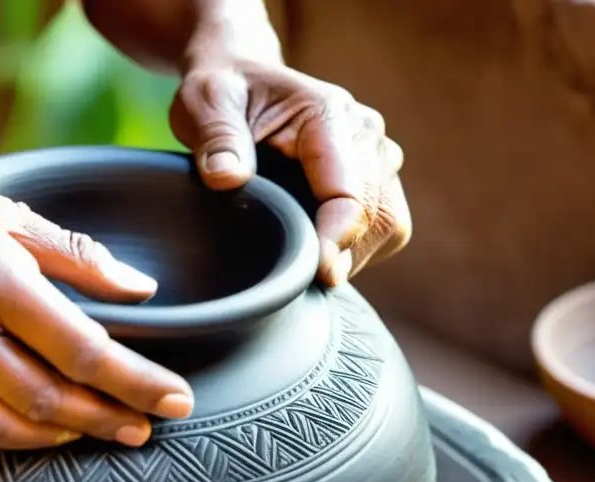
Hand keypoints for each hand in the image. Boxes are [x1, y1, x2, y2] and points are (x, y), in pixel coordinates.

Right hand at [0, 177, 193, 449]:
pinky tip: (46, 434)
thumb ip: (71, 253)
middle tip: (146, 428)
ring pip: (8, 425)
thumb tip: (138, 289)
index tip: (175, 399)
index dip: (133, 379)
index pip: (76, 343)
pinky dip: (14, 440)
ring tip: (105, 431)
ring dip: (66, 437)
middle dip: (108, 419)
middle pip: (48, 397)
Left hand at [170, 58, 410, 285]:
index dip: (337, 236)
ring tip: (304, 272)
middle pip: (377, 214)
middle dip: (344, 255)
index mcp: (329, 114)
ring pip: (388, 226)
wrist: (244, 83)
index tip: (315, 272)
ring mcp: (378, 159)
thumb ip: (217, 138)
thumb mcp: (207, 103)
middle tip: (299, 284)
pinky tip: (317, 258)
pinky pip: (384, 229)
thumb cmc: (226, 93)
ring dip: (353, 257)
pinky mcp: (378, 182)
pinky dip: (356, 252)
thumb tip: (227, 179)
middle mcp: (367, 135)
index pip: (350, 188)